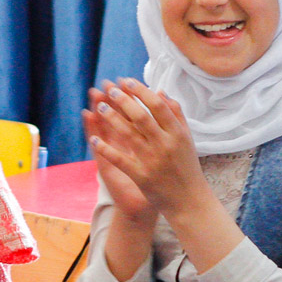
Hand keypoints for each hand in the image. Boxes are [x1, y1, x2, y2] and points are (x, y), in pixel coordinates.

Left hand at [84, 79, 209, 218]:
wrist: (189, 201)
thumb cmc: (187, 167)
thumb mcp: (187, 139)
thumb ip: (176, 114)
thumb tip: (161, 92)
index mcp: (178, 133)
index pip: (157, 105)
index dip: (141, 91)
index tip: (127, 81)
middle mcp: (165, 145)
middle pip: (141, 117)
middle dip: (123, 101)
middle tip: (110, 90)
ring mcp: (152, 161)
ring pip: (128, 135)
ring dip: (112, 119)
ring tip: (100, 107)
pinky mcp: (141, 176)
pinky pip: (119, 159)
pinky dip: (105, 148)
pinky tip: (93, 139)